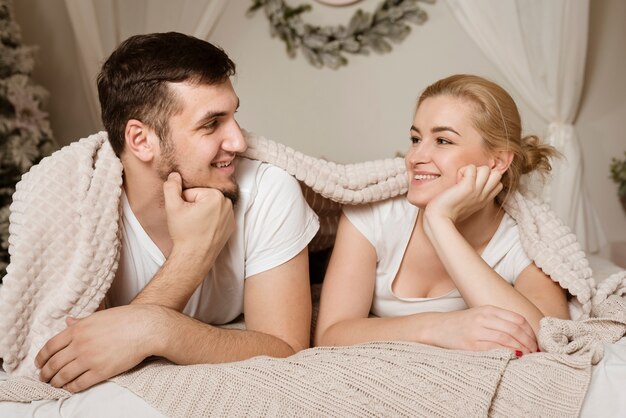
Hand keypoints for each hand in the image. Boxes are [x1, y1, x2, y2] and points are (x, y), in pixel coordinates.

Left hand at [35, 305, 164, 392]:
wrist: (146, 328)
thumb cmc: (126, 319)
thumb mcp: (99, 316)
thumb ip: (81, 321)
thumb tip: (68, 321)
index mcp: (78, 329)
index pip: (50, 346)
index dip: (41, 358)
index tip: (38, 363)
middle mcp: (80, 344)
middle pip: (53, 363)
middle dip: (45, 373)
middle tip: (43, 377)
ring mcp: (89, 359)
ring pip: (63, 376)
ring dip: (55, 382)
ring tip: (54, 385)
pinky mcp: (101, 371)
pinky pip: (79, 384)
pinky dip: (70, 388)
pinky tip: (69, 388)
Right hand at [164, 172, 234, 254]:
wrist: (194, 257)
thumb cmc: (184, 233)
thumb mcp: (172, 207)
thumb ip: (172, 187)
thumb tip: (174, 175)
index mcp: (216, 195)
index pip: (192, 192)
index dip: (184, 202)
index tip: (184, 215)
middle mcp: (227, 204)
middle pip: (202, 199)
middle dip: (193, 207)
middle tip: (190, 221)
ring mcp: (231, 216)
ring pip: (209, 208)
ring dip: (201, 214)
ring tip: (196, 227)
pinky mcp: (231, 226)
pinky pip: (217, 218)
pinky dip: (210, 222)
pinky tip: (204, 231)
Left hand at [424, 165, 502, 223]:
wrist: (439, 218)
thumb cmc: (447, 212)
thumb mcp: (466, 205)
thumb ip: (472, 196)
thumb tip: (469, 184)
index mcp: (484, 200)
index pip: (498, 184)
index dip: (486, 179)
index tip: (471, 184)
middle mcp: (483, 195)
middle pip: (497, 174)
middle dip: (483, 172)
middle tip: (468, 180)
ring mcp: (477, 191)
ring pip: (486, 169)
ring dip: (473, 170)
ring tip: (461, 179)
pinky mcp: (468, 187)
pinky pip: (471, 168)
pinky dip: (463, 170)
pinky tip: (456, 180)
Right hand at [429, 305, 537, 353]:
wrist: (436, 328)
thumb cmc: (461, 325)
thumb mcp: (481, 316)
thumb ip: (499, 322)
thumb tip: (525, 336)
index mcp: (488, 309)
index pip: (518, 320)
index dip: (531, 333)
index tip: (537, 343)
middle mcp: (483, 318)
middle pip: (515, 330)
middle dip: (529, 343)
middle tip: (536, 354)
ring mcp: (476, 331)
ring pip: (508, 339)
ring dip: (522, 350)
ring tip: (528, 358)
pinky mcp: (470, 344)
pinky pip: (495, 349)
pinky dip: (508, 354)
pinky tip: (514, 359)